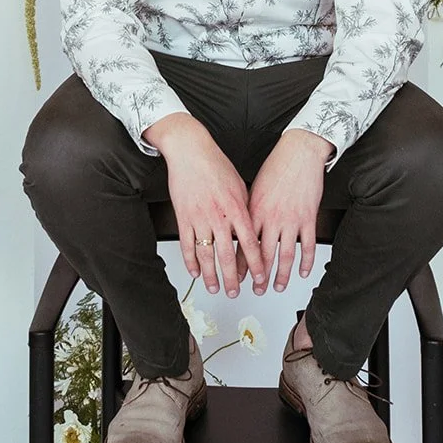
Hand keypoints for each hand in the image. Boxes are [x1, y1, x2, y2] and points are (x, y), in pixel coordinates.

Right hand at [143, 113, 265, 296]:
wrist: (190, 151)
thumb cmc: (215, 164)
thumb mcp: (240, 185)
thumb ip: (246, 208)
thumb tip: (252, 226)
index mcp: (236, 208)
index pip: (250, 243)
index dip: (256, 264)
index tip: (260, 277)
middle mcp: (219, 216)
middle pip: (228, 255)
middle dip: (233, 278)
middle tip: (236, 292)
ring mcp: (199, 218)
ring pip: (206, 255)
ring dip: (211, 275)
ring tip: (215, 287)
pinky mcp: (183, 217)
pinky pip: (187, 245)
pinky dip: (190, 261)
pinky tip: (195, 272)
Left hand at [248, 129, 333, 292]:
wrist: (299, 152)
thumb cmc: (276, 166)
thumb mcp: (253, 188)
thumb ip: (247, 211)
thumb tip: (238, 228)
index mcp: (254, 211)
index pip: (243, 245)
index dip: (239, 264)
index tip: (236, 278)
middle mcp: (271, 218)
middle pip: (263, 255)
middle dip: (258, 277)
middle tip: (255, 290)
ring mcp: (291, 219)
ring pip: (285, 255)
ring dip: (281, 275)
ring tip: (277, 287)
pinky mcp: (308, 218)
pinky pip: (307, 245)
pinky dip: (306, 261)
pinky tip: (304, 272)